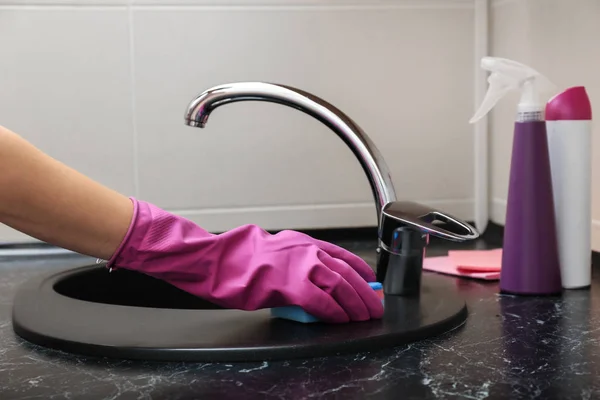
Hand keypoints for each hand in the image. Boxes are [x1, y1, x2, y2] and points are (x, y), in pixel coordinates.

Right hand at [109, 198, 383, 322]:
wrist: (220, 259)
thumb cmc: (242, 258)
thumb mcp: (277, 253)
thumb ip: (298, 261)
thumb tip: (315, 278)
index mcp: (304, 243)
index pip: (342, 255)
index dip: (361, 271)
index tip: (371, 282)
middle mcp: (307, 251)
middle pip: (347, 272)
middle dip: (365, 292)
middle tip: (375, 305)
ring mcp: (300, 267)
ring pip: (340, 286)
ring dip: (356, 303)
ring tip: (364, 316)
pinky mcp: (290, 285)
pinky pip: (321, 301)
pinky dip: (335, 312)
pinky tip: (342, 319)